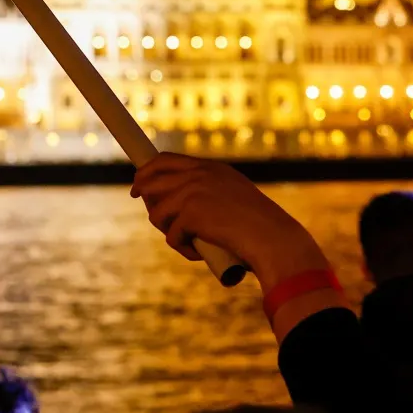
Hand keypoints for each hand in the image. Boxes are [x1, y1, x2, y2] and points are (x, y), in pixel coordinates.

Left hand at [131, 154, 329, 282]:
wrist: (274, 239)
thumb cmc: (259, 229)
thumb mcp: (234, 201)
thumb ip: (208, 197)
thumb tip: (172, 209)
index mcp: (211, 167)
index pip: (165, 160)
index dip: (147, 173)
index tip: (139, 186)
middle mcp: (200, 173)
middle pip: (150, 180)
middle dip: (147, 201)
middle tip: (159, 221)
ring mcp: (193, 190)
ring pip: (157, 212)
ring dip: (169, 231)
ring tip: (190, 242)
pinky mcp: (191, 212)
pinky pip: (171, 236)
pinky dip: (184, 250)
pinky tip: (200, 253)